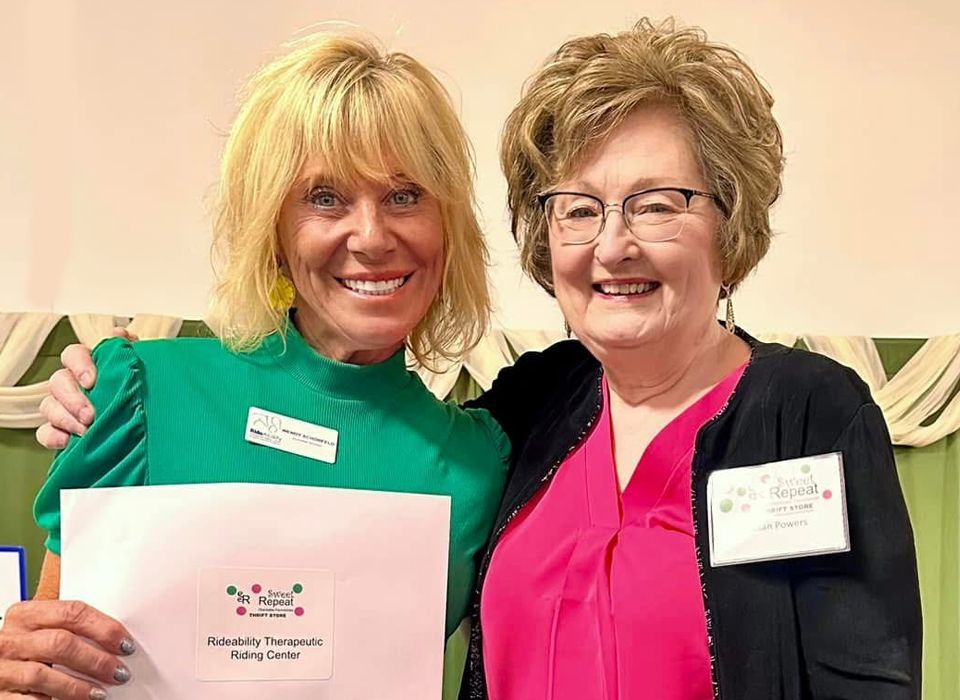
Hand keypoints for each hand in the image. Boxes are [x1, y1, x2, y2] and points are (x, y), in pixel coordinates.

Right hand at [0, 600, 134, 698]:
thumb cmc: (26, 652)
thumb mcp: (42, 632)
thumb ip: (70, 629)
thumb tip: (115, 639)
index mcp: (26, 616)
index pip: (71, 613)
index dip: (103, 628)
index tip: (124, 643)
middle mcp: (10, 640)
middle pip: (60, 643)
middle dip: (95, 659)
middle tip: (118, 671)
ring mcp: (2, 669)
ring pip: (43, 674)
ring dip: (78, 686)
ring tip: (100, 693)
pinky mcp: (0, 696)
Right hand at [35, 328, 139, 449]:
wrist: (147, 418)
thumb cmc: (140, 386)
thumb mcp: (141, 365)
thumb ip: (130, 349)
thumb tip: (119, 335)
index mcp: (90, 364)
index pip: (73, 354)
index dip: (79, 365)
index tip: (92, 381)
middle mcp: (73, 382)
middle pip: (58, 382)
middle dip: (72, 398)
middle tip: (90, 414)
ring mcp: (64, 406)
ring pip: (49, 406)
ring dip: (64, 418)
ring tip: (85, 430)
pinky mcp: (60, 429)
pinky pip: (45, 432)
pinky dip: (52, 436)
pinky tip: (66, 441)